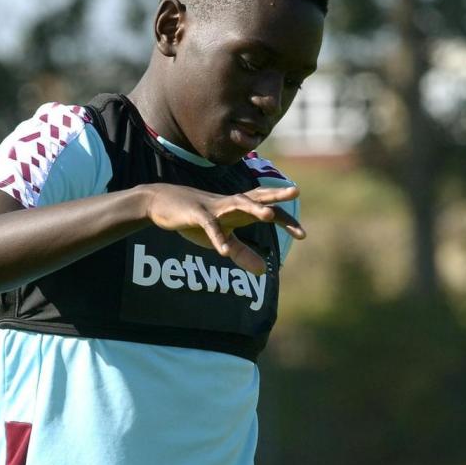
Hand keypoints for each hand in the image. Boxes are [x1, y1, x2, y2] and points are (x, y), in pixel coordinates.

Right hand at [144, 184, 304, 274]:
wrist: (162, 203)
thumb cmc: (196, 220)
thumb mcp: (221, 237)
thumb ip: (242, 253)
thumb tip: (262, 272)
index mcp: (239, 210)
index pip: (267, 211)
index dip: (285, 221)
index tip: (303, 235)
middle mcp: (231, 205)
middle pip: (257, 196)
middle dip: (276, 195)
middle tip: (295, 192)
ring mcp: (214, 208)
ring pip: (237, 203)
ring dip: (253, 208)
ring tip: (269, 215)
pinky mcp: (196, 214)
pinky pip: (209, 226)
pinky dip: (217, 237)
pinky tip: (223, 252)